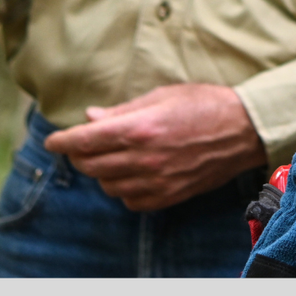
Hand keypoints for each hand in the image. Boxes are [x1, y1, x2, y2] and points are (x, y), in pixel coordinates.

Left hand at [42, 83, 264, 210]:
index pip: (86, 141)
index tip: (53, 141)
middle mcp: (144, 159)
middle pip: (91, 165)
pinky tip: (130, 174)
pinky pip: (129, 200)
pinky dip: (122, 188)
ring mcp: (156, 181)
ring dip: (101, 172)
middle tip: (82, 145)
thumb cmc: (204, 103)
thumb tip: (91, 117)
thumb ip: (124, 110)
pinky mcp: (167, 197)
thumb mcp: (163, 95)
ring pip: (107, 185)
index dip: (63, 142)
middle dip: (79, 155)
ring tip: (111, 157)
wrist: (243, 130)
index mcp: (141, 128)